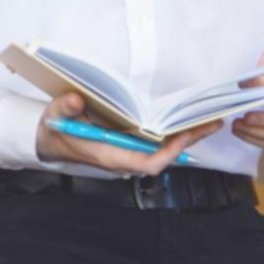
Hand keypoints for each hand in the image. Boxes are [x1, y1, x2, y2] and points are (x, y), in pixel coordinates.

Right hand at [35, 92, 221, 175]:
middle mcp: (123, 158)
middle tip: (213, 122)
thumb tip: (76, 99)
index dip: (167, 154)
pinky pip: (157, 143)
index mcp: (109, 156)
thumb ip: (65, 108)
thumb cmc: (55, 130)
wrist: (50, 140)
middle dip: (188, 141)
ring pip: (163, 150)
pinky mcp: (128, 145)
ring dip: (186, 136)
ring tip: (209, 120)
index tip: (182, 139)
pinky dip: (173, 133)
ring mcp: (127, 152)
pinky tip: (186, 121)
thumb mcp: (55, 116)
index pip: (146, 164)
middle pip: (163, 156)